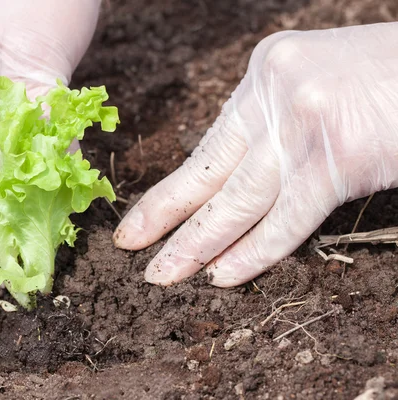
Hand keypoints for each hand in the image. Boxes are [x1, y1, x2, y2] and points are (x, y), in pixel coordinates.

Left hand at [114, 23, 397, 286]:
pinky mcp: (339, 157)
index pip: (208, 148)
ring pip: (239, 200)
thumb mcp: (311, 89)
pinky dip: (255, 251)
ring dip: (198, 244)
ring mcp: (303, 124)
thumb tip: (230, 183)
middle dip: (166, 218)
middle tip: (132, 250)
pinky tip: (223, 276)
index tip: (139, 221)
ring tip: (164, 275)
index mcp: (262, 76)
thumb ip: (269, 128)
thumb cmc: (385, 83)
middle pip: (209, 173)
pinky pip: (288, 217)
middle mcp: (273, 93)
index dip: (171, 191)